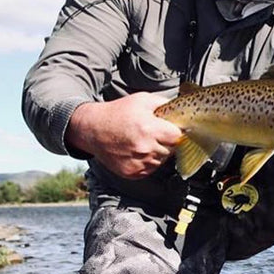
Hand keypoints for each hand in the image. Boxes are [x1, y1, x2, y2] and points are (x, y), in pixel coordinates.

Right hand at [66, 93, 183, 179]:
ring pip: (161, 161)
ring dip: (157, 153)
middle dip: (166, 142)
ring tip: (144, 141)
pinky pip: (150, 169)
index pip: (178, 137)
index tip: (171, 129)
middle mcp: (144, 148)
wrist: (92, 129)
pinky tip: (138, 151)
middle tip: (154, 134)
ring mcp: (138, 162)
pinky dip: (148, 162)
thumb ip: (164, 104)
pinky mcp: (132, 172)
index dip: (176, 132)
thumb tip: (181, 110)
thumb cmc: (117, 113)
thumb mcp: (142, 100)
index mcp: (149, 129)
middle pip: (171, 150)